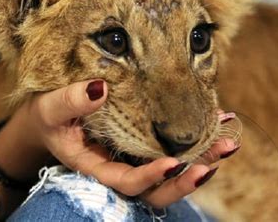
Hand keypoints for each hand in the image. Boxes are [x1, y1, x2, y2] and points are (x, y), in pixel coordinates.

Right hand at [15, 79, 238, 207]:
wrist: (52, 119)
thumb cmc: (49, 117)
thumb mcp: (51, 109)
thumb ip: (71, 102)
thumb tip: (99, 88)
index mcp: (96, 168)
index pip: (126, 182)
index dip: (150, 177)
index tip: (172, 162)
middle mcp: (119, 169)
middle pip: (159, 187)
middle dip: (191, 174)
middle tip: (220, 152)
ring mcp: (134, 160)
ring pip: (171, 174)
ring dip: (202, 160)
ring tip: (228, 141)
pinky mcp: (143, 146)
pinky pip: (172, 153)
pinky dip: (195, 142)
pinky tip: (215, 123)